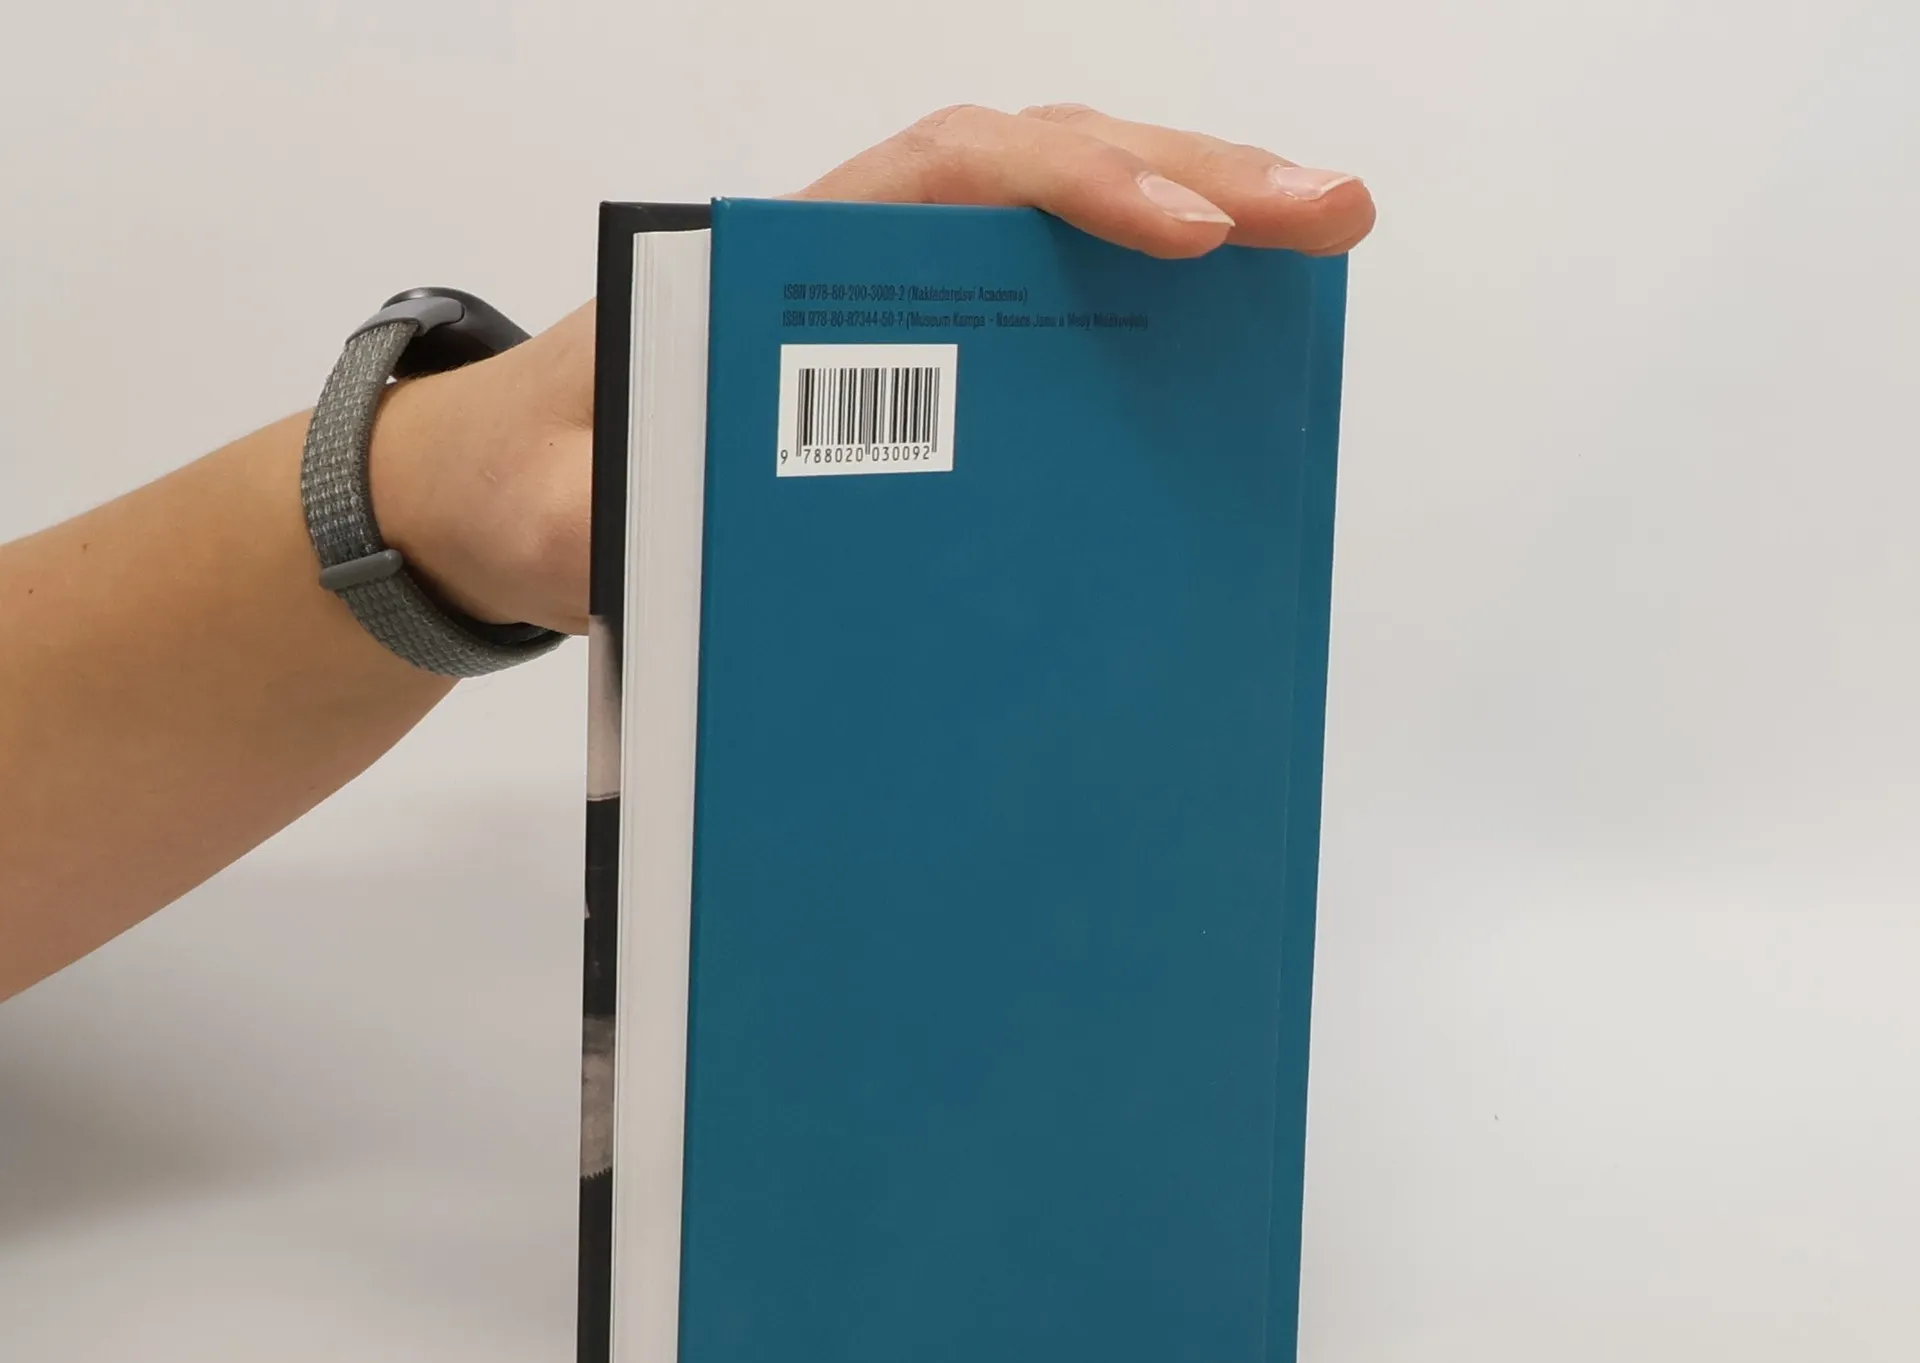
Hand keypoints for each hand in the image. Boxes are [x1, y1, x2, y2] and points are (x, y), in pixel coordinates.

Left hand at [371, 106, 1373, 638]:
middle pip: (1040, 170)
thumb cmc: (546, 486)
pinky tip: (1231, 326)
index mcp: (777, 265)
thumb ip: (601, 517)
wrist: (517, 501)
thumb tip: (667, 528)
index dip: (1075, 189)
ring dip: (1197, 216)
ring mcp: (894, 312)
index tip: (1183, 240)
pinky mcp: (918, 377)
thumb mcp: (562, 511)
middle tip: (1333, 211)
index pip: (949, 179)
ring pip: (1060, 227)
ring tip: (1324, 236)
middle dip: (1193, 176)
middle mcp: (852, 260)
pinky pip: (1045, 309)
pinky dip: (1143, 305)